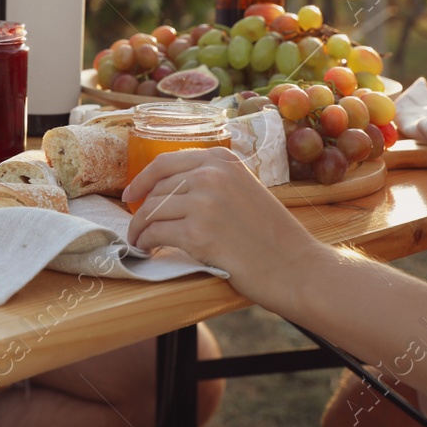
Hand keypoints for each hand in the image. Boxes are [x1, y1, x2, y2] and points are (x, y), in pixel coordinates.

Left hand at [123, 146, 316, 293]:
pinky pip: (156, 234)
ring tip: (140, 242)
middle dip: (142, 210)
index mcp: (222, 160)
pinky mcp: (198, 233)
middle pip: (157, 189)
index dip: (142, 180)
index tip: (131, 194)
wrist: (295, 266)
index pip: (165, 162)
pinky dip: (146, 243)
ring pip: (152, 211)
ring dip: (140, 229)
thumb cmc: (271, 235)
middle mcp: (211, 174)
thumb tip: (169, 190)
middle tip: (136, 227)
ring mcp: (204, 202)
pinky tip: (148, 251)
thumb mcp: (245, 189)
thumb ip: (214, 181)